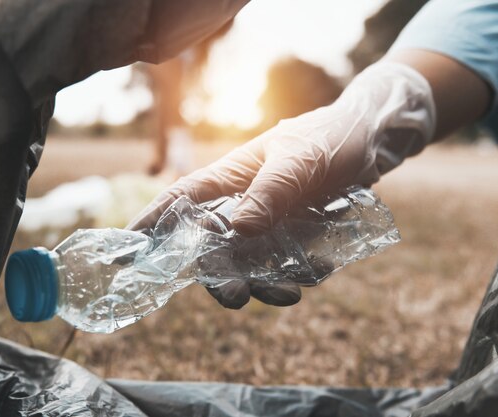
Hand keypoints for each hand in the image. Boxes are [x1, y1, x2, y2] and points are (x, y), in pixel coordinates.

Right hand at [129, 61, 435, 307]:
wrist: (370, 141)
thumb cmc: (328, 138)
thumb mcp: (299, 161)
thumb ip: (270, 192)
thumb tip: (238, 230)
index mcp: (230, 177)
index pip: (181, 200)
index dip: (152, 224)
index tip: (127, 253)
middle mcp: (242, 203)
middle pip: (214, 245)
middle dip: (218, 275)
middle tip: (235, 297)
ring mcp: (267, 222)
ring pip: (249, 262)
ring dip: (261, 283)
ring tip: (287, 293)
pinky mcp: (292, 235)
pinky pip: (283, 264)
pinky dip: (295, 274)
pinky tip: (316, 272)